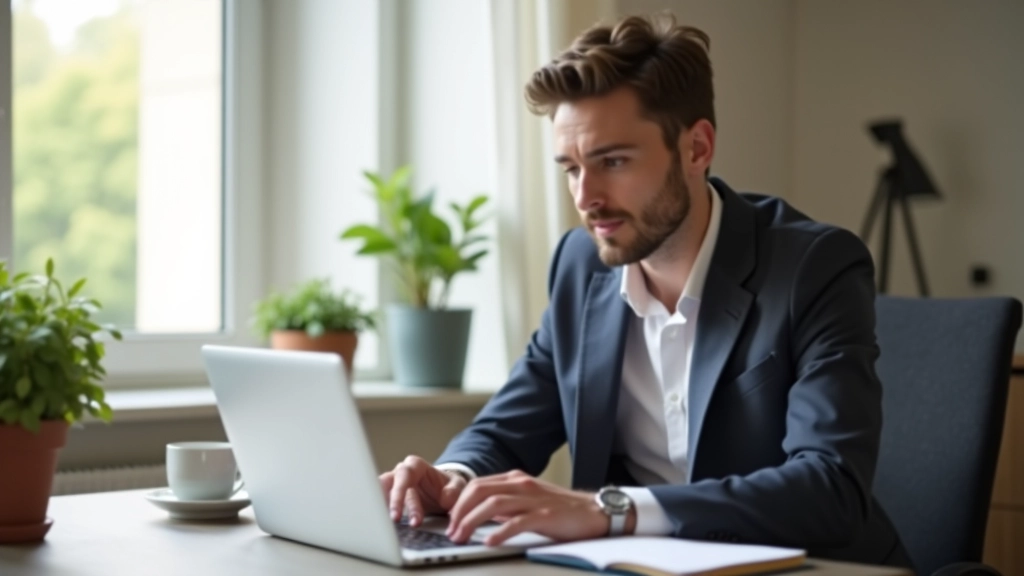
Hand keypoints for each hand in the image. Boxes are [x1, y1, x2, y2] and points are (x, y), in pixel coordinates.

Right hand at [379, 455, 468, 525]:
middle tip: (393, 521)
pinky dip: (381, 514)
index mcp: (416, 466)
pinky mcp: (391, 498)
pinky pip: (381, 504)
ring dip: (382, 509)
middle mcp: (401, 473)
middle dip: (389, 503)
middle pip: (387, 484)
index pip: (404, 475)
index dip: (399, 493)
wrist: (446, 493)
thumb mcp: (458, 485)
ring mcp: (394, 486)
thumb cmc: (449, 486)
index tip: (399, 514)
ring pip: (380, 493)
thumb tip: (445, 499)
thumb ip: (454, 490)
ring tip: (386, 526)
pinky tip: (382, 527)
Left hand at [446, 470, 634, 545]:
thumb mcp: (529, 501)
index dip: (459, 503)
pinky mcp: (545, 516)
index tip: (449, 521)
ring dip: (472, 521)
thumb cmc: (562, 510)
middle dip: (460, 512)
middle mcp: (522, 485)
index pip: (477, 485)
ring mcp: (533, 499)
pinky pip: (517, 522)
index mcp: (516, 479)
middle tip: (451, 532)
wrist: (595, 512)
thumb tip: (482, 515)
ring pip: (493, 505)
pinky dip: (499, 532)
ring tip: (462, 537)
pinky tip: (489, 542)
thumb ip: (507, 505)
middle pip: (480, 491)